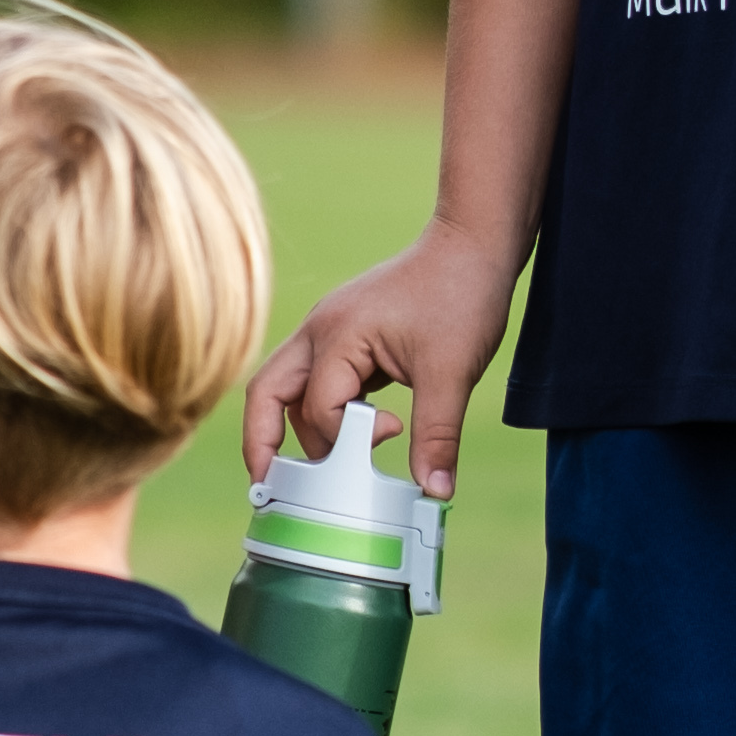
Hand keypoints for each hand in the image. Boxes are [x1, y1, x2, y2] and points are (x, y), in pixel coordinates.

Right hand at [246, 221, 519, 490]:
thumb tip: (435, 492)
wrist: (473, 243)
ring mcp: (328, 329)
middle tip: (267, 489)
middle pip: (266, 394)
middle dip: (263, 442)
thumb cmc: (461, 294)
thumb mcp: (453, 372)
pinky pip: (318, 379)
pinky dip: (326, 410)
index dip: (347, 438)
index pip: (318, 407)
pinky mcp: (346, 334)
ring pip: (290, 388)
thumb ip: (438, 436)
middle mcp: (320, 330)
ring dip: (304, 428)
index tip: (393, 435)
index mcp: (338, 334)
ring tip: (333, 464)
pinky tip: (354, 430)